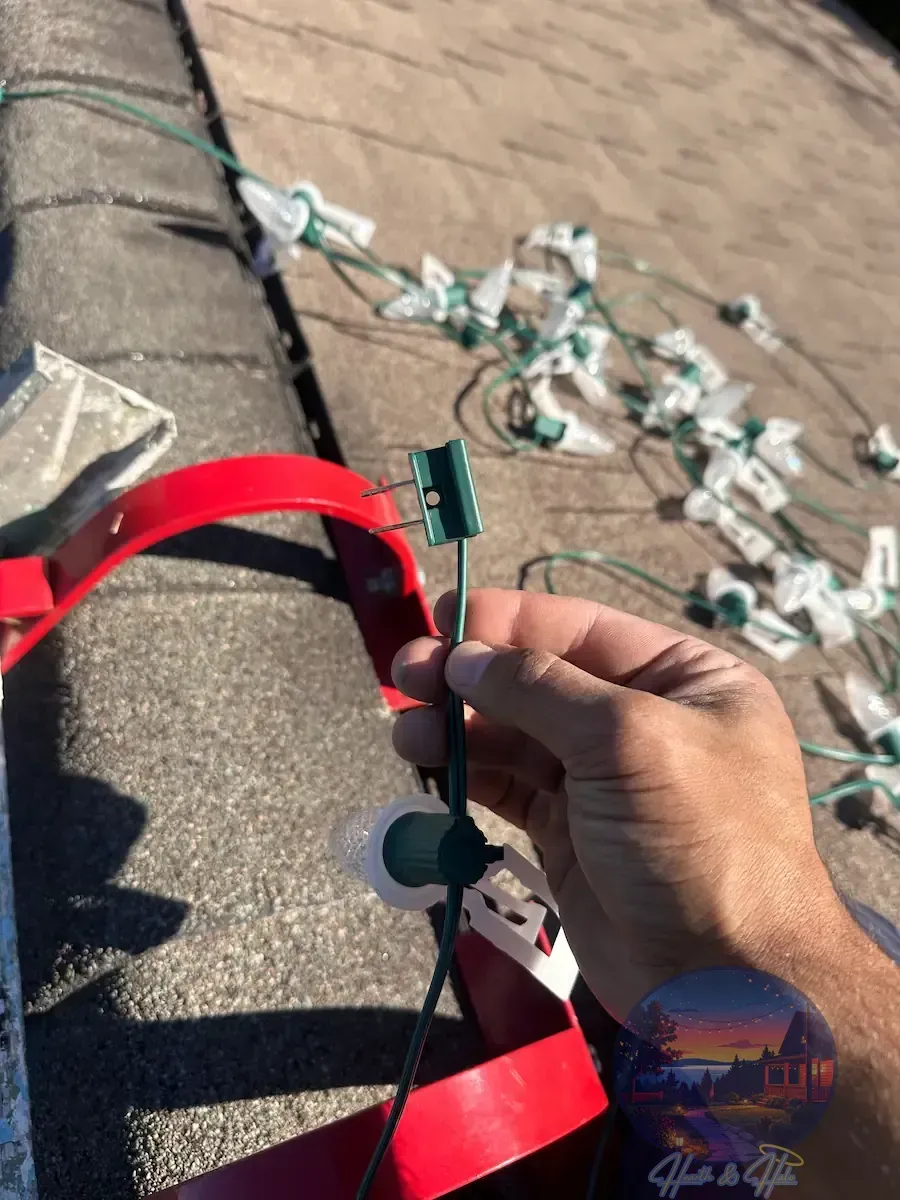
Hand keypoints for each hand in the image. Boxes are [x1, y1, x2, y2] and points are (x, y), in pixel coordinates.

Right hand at [392, 588, 849, 1019]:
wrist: (725, 979)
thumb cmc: (696, 838)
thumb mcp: (628, 740)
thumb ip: (539, 689)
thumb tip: (462, 657)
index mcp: (684, 680)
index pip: (583, 629)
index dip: (509, 620)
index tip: (441, 617)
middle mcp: (644, 721)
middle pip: (540, 680)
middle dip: (472, 676)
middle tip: (405, 675)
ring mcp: (605, 780)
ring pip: (516, 735)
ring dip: (459, 728)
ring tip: (407, 732)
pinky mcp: (571, 833)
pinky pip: (510, 788)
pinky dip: (470, 775)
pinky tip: (430, 767)